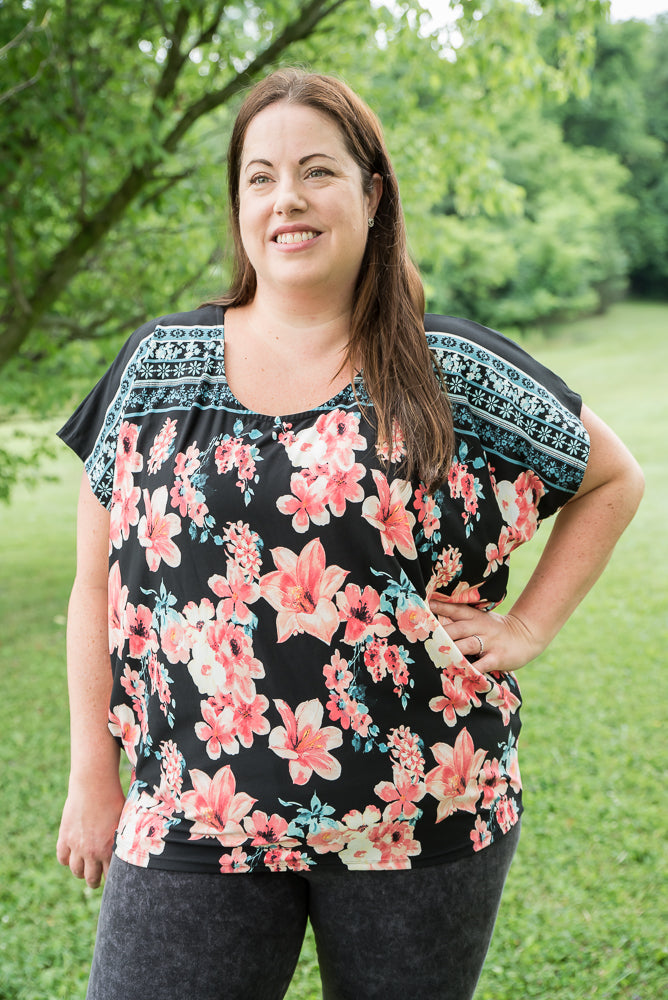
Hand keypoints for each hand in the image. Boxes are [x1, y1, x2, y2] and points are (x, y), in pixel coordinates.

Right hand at [56, 775, 125, 888]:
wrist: (94, 785)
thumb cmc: (115, 799)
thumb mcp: (126, 819)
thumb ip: (127, 837)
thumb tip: (139, 844)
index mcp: (110, 849)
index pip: (110, 876)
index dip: (112, 878)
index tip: (113, 878)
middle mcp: (93, 852)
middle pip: (91, 878)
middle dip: (95, 880)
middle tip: (96, 879)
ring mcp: (77, 846)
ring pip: (76, 871)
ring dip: (80, 872)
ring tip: (84, 870)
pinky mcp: (65, 837)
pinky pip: (62, 858)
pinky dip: (66, 859)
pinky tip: (72, 856)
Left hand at [428, 596, 542, 672]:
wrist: (526, 635)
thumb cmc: (496, 629)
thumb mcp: (481, 619)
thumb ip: (461, 619)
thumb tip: (434, 619)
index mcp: (474, 616)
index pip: (454, 609)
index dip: (439, 608)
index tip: (423, 608)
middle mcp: (480, 627)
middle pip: (457, 628)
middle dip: (441, 633)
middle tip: (423, 638)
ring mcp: (490, 642)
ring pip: (468, 645)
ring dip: (453, 650)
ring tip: (437, 656)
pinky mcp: (498, 657)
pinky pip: (483, 664)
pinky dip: (472, 669)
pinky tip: (462, 673)